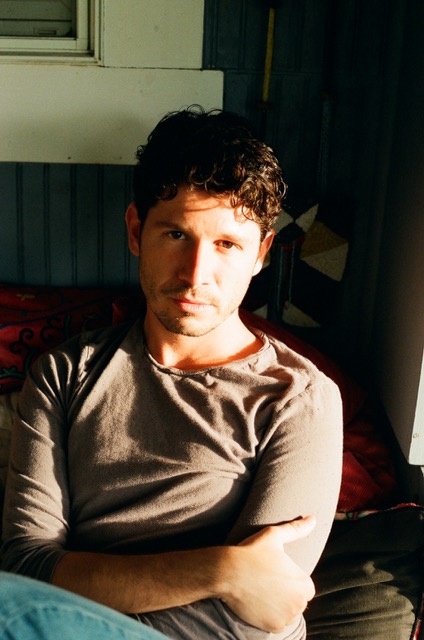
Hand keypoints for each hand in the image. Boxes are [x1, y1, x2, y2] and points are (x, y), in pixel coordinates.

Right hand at [220, 516, 315, 632]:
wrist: (228, 572)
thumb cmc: (252, 552)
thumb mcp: (274, 536)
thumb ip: (296, 529)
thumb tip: (313, 519)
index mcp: (305, 583)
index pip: (305, 586)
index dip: (291, 579)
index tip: (276, 573)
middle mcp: (300, 604)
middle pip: (296, 600)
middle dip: (286, 593)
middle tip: (267, 581)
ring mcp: (286, 617)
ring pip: (286, 612)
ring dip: (278, 606)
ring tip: (261, 590)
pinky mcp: (272, 627)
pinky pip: (275, 623)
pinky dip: (268, 616)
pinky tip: (257, 602)